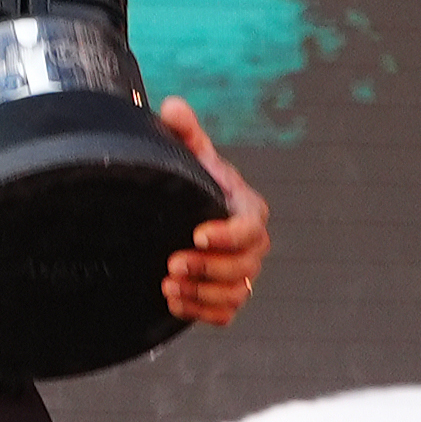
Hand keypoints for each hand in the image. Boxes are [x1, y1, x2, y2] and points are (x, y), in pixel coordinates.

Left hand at [158, 95, 270, 325]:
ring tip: (168, 286)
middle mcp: (251, 244)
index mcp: (247, 208)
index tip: (197, 235)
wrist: (182, 210)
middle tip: (173, 264)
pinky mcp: (225, 295)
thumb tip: (173, 108)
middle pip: (245, 265)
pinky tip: (174, 303)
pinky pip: (225, 313)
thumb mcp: (188, 154)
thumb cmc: (192, 179)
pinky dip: (202, 313)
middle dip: (210, 268)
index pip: (250, 227)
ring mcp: (240, 272)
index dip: (228, 235)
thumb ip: (183, 131)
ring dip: (203, 294)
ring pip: (236, 293)